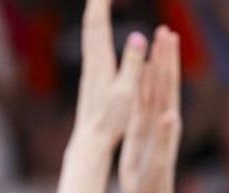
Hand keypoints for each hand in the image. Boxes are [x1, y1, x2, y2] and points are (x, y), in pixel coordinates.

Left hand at [72, 0, 147, 147]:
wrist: (89, 143)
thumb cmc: (109, 122)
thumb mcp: (126, 93)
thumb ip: (132, 64)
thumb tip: (138, 36)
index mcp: (99, 63)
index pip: (96, 23)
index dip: (101, 1)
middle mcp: (91, 63)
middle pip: (91, 23)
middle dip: (98, 2)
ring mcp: (90, 70)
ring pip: (91, 33)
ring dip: (97, 12)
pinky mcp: (92, 77)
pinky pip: (94, 44)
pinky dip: (98, 27)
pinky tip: (101, 29)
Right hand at [119, 27, 180, 192]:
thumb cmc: (153, 184)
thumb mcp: (158, 163)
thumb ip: (165, 139)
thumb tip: (171, 115)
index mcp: (165, 122)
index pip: (166, 86)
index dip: (166, 63)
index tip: (166, 40)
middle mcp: (162, 118)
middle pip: (164, 81)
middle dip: (165, 56)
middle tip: (165, 30)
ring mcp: (152, 123)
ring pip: (155, 89)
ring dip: (156, 66)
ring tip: (156, 45)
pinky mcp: (142, 130)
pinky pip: (143, 102)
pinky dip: (143, 84)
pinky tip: (142, 73)